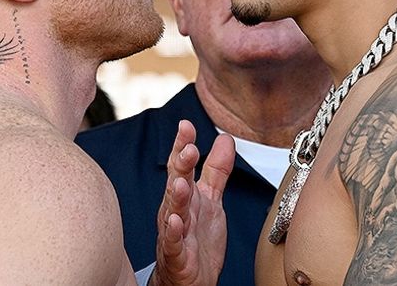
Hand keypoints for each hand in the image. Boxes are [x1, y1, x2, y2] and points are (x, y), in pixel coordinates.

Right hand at [150, 120, 233, 285]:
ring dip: (176, 196)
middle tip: (188, 148)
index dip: (183, 145)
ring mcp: (175, 233)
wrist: (191, 279)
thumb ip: (216, 170)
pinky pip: (173, 244)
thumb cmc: (198, 240)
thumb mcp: (211, 200)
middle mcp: (176, 211)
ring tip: (181, 182)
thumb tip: (224, 140)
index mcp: (185, 196)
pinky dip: (174, 233)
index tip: (187, 126)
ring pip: (172, 212)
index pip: (181, 166)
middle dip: (181, 166)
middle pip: (175, 183)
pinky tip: (176, 222)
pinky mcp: (177, 257)